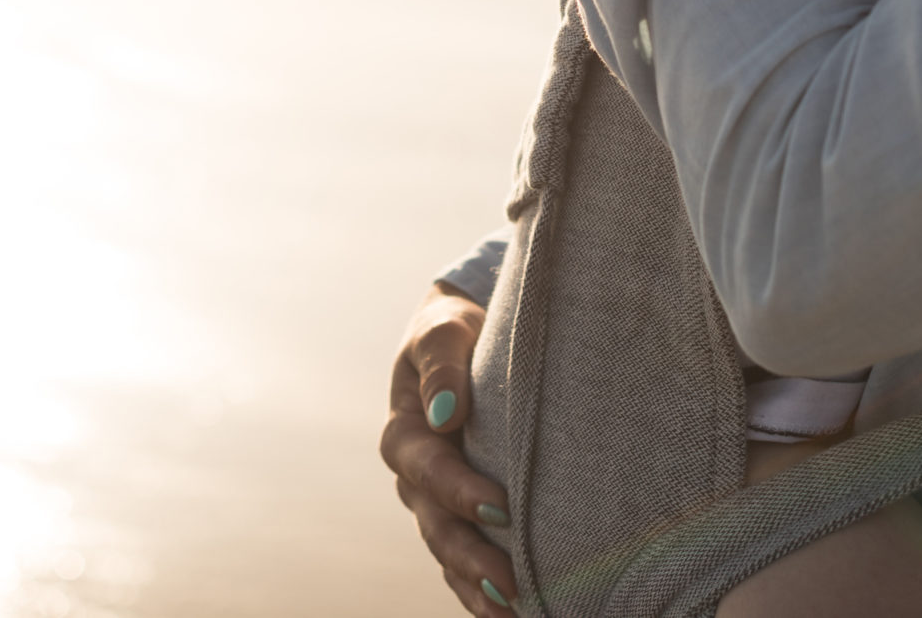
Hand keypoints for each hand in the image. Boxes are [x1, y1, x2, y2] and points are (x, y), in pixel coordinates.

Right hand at [381, 286, 517, 610]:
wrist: (463, 343)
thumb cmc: (456, 332)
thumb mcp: (443, 330)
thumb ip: (442, 362)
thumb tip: (448, 413)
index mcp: (406, 432)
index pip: (428, 467)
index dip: (459, 489)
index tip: (502, 505)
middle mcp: (415, 477)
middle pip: (436, 525)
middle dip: (472, 557)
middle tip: (512, 584)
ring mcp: (434, 503)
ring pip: (449, 552)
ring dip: (478, 585)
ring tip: (515, 610)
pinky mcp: (459, 517)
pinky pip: (464, 563)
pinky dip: (482, 590)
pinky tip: (515, 612)